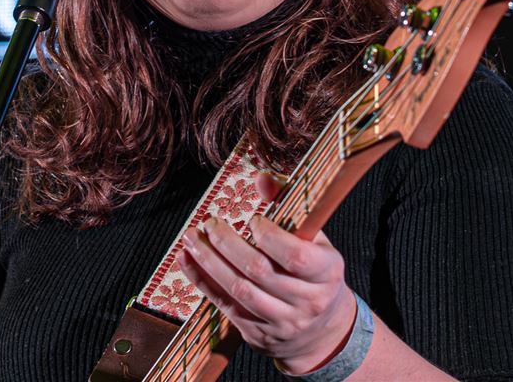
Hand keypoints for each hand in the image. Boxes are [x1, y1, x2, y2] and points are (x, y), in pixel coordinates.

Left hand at [177, 172, 356, 373]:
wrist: (321, 331)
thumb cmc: (315, 274)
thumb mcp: (314, 241)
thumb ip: (289, 208)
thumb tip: (262, 179)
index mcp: (326, 273)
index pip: (295, 257)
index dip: (269, 236)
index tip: (252, 219)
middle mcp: (306, 301)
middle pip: (259, 272)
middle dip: (228, 244)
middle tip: (210, 223)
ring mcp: (281, 322)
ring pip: (238, 290)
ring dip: (209, 262)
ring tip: (191, 238)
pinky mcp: (257, 333)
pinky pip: (224, 305)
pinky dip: (202, 281)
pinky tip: (187, 260)